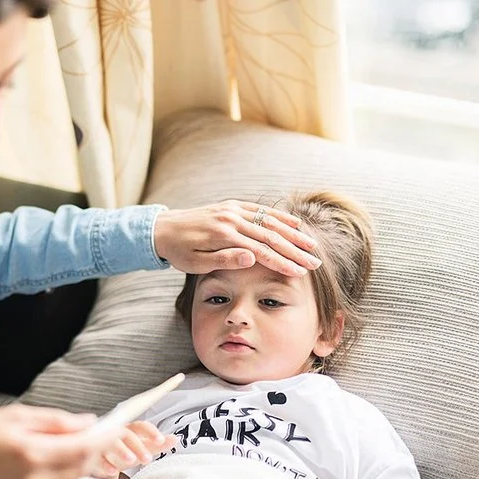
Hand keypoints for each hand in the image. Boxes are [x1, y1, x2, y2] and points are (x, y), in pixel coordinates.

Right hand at [0, 405, 114, 478]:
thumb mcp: (14, 417)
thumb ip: (55, 421)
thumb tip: (88, 422)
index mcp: (32, 452)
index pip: (85, 447)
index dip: (107, 438)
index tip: (117, 429)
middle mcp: (34, 478)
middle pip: (83, 467)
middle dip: (98, 451)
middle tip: (102, 435)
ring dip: (83, 464)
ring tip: (81, 448)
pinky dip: (67, 475)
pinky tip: (63, 462)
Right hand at [88, 421, 177, 478]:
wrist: (102, 453)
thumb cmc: (124, 448)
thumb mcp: (141, 447)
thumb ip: (156, 444)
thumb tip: (175, 439)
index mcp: (130, 429)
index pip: (141, 426)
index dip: (151, 432)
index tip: (161, 440)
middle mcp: (117, 433)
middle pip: (127, 434)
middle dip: (137, 446)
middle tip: (147, 458)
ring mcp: (104, 442)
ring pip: (111, 443)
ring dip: (122, 451)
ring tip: (131, 460)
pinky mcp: (94, 453)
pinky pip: (98, 457)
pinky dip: (105, 464)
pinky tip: (112, 470)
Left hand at [154, 200, 321, 274]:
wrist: (162, 228)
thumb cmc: (179, 251)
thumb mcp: (196, 262)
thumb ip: (224, 259)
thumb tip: (252, 258)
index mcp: (223, 236)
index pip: (261, 251)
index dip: (282, 262)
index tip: (300, 273)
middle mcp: (231, 219)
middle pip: (271, 235)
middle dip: (295, 250)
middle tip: (316, 263)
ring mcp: (233, 210)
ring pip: (270, 221)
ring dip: (293, 233)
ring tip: (312, 246)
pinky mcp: (232, 206)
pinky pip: (260, 210)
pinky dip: (279, 216)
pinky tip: (295, 223)